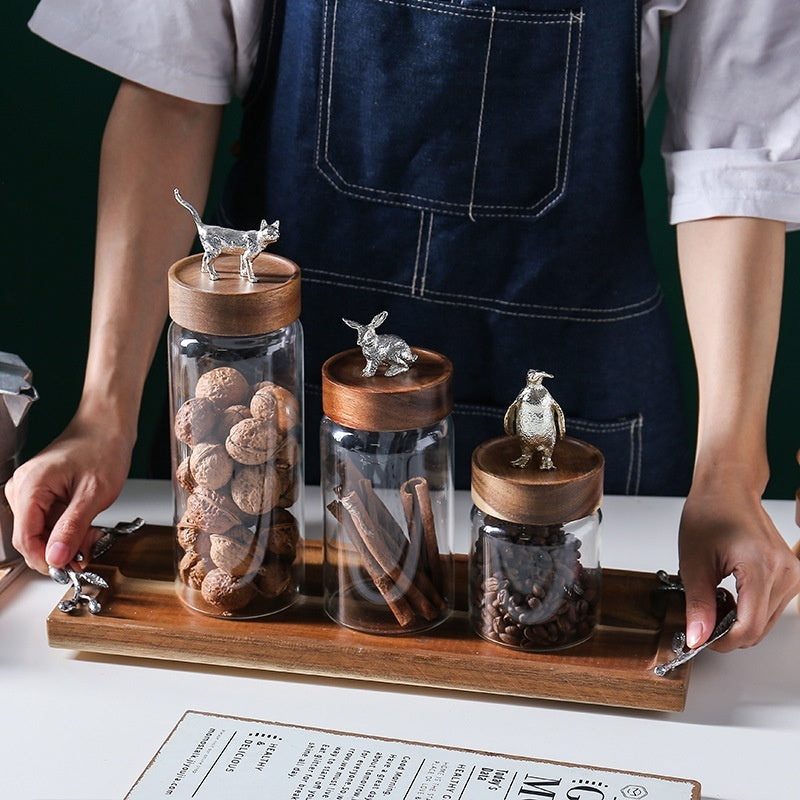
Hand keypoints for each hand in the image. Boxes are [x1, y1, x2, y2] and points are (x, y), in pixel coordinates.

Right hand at [5, 413, 133, 573]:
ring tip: (93, 535)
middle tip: (89, 552)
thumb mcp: (94, 493)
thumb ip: (73, 527)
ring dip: (66, 541)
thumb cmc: (103, 448)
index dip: (46, 558)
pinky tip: (86, 527)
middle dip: (60, 550)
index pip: (25, 538)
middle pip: (31, 538)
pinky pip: (47, 522)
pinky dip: (67, 530)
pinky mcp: (39, 494)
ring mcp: (29, 491)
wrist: (107, 427)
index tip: (69, 568)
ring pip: (40, 533)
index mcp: (30, 486)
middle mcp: (22, 488)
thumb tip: (56, 557)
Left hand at [678, 473, 799, 651]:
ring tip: (714, 598)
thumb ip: (698, 604)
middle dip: (728, 631)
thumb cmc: (710, 513)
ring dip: (739, 621)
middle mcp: (785, 573)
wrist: (727, 489)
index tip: (700, 638)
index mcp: (762, 567)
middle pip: (759, 629)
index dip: (722, 641)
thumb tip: (697, 637)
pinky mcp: (792, 575)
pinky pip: (771, 608)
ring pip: (766, 622)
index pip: (749, 628)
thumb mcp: (693, 562)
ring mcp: (793, 574)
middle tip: (701, 616)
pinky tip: (730, 595)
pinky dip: (750, 610)